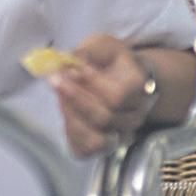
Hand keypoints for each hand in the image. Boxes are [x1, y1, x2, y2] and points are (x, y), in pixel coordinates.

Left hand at [48, 33, 157, 158]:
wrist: (123, 79)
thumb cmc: (112, 61)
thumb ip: (87, 52)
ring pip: (96, 140)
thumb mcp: (103, 46)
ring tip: (60, 95)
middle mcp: (136, 116)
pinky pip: (85, 150)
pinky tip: (66, 110)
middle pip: (104, 119)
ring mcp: (122, 135)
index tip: (69, 67)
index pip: (116, 97)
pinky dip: (70, 132)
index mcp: (140, 88)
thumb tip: (66, 63)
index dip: (90, 83)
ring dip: (71, 117)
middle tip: (54, 79)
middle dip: (74, 98)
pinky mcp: (104, 148)